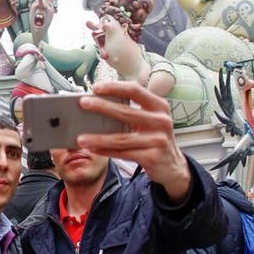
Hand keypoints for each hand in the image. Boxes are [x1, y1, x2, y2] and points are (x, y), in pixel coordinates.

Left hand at [76, 81, 191, 201]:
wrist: (173, 166)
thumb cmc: (154, 138)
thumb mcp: (149, 121)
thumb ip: (131, 112)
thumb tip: (98, 105)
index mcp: (159, 106)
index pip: (135, 90)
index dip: (115, 87)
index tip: (96, 87)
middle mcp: (161, 121)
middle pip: (126, 112)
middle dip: (101, 106)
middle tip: (83, 103)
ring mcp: (158, 140)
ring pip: (121, 138)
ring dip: (98, 138)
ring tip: (80, 137)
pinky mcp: (152, 157)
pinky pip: (123, 153)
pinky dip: (106, 151)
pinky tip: (93, 149)